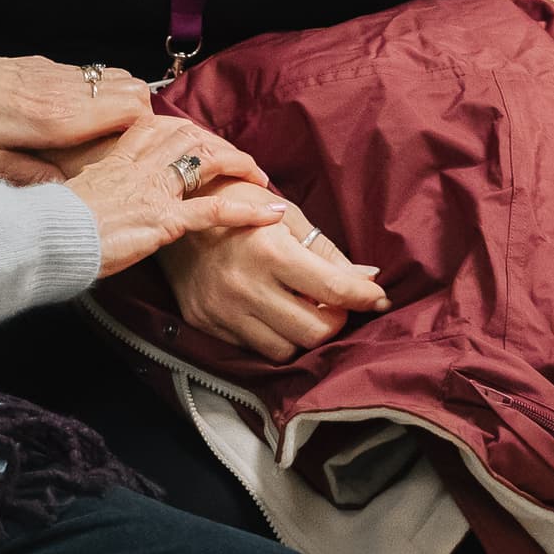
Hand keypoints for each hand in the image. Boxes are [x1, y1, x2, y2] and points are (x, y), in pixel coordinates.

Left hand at [0, 49, 149, 184]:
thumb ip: (29, 177)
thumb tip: (69, 189)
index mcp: (51, 117)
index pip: (127, 109)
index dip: (145, 131)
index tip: (142, 155)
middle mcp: (58, 88)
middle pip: (130, 89)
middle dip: (142, 117)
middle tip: (131, 149)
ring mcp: (49, 72)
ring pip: (111, 77)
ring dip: (120, 102)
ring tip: (110, 136)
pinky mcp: (37, 66)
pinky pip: (86, 74)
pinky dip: (97, 93)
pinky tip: (78, 119)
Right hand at [65, 115, 284, 277]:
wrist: (49, 238)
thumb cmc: (55, 225)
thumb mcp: (75, 194)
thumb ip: (93, 188)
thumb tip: (93, 196)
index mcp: (118, 159)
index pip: (160, 129)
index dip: (188, 131)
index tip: (204, 139)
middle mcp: (140, 167)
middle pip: (190, 139)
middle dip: (220, 147)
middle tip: (241, 162)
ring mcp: (154, 191)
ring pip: (207, 163)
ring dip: (240, 168)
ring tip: (262, 180)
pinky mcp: (162, 220)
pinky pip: (212, 210)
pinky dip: (246, 211)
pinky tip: (269, 214)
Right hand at [160, 213, 390, 361]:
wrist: (175, 208)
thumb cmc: (239, 203)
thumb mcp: (287, 215)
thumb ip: (328, 253)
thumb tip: (367, 280)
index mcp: (269, 252)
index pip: (334, 291)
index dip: (365, 297)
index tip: (378, 298)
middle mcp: (245, 286)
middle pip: (315, 331)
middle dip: (334, 319)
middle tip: (333, 302)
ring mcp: (222, 310)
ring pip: (287, 349)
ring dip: (302, 332)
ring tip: (301, 307)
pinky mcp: (205, 324)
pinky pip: (253, 348)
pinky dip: (271, 335)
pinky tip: (271, 311)